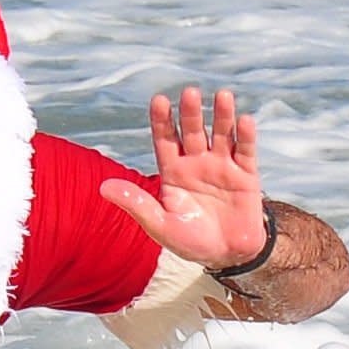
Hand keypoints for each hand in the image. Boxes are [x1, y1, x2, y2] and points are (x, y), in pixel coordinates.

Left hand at [100, 87, 268, 272]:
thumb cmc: (190, 241)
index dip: (162, 120)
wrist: (227, 256)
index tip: (159, 100)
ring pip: (221, 134)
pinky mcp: (246, 175)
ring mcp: (222, 166)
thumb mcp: (160, 225)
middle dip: (191, 113)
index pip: (165, 140)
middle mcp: (196, 162)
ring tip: (223, 95)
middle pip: (192, 132)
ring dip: (222, 115)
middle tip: (190, 93)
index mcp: (173, 171)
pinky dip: (246, 136)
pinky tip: (244, 120)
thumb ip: (136, 204)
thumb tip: (103, 188)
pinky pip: (246, 151)